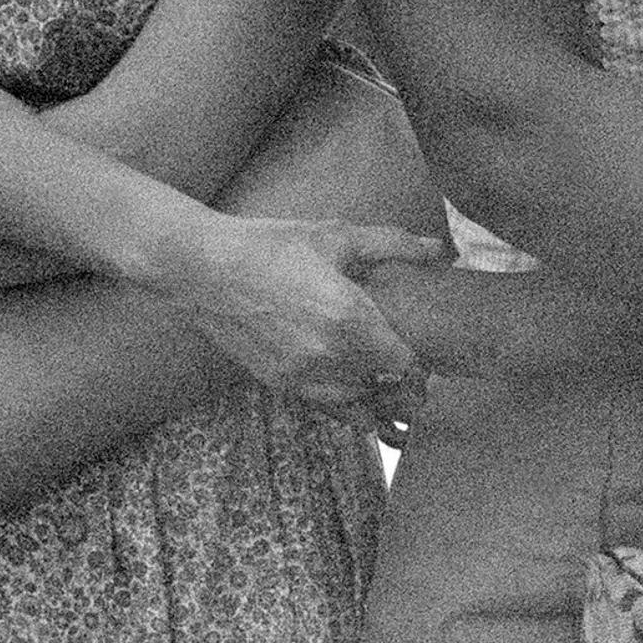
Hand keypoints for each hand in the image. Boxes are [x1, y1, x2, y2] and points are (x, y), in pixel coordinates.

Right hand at [166, 214, 443, 432]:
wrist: (202, 268)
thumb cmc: (271, 245)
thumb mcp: (335, 236)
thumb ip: (392, 244)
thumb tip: (439, 250)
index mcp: (350, 318)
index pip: (406, 364)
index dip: (421, 364)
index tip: (425, 354)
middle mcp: (329, 356)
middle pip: (385, 390)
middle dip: (402, 385)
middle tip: (413, 376)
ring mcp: (301, 375)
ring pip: (357, 407)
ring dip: (375, 399)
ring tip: (386, 389)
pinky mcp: (279, 384)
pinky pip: (326, 407)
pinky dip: (344, 404)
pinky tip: (352, 392)